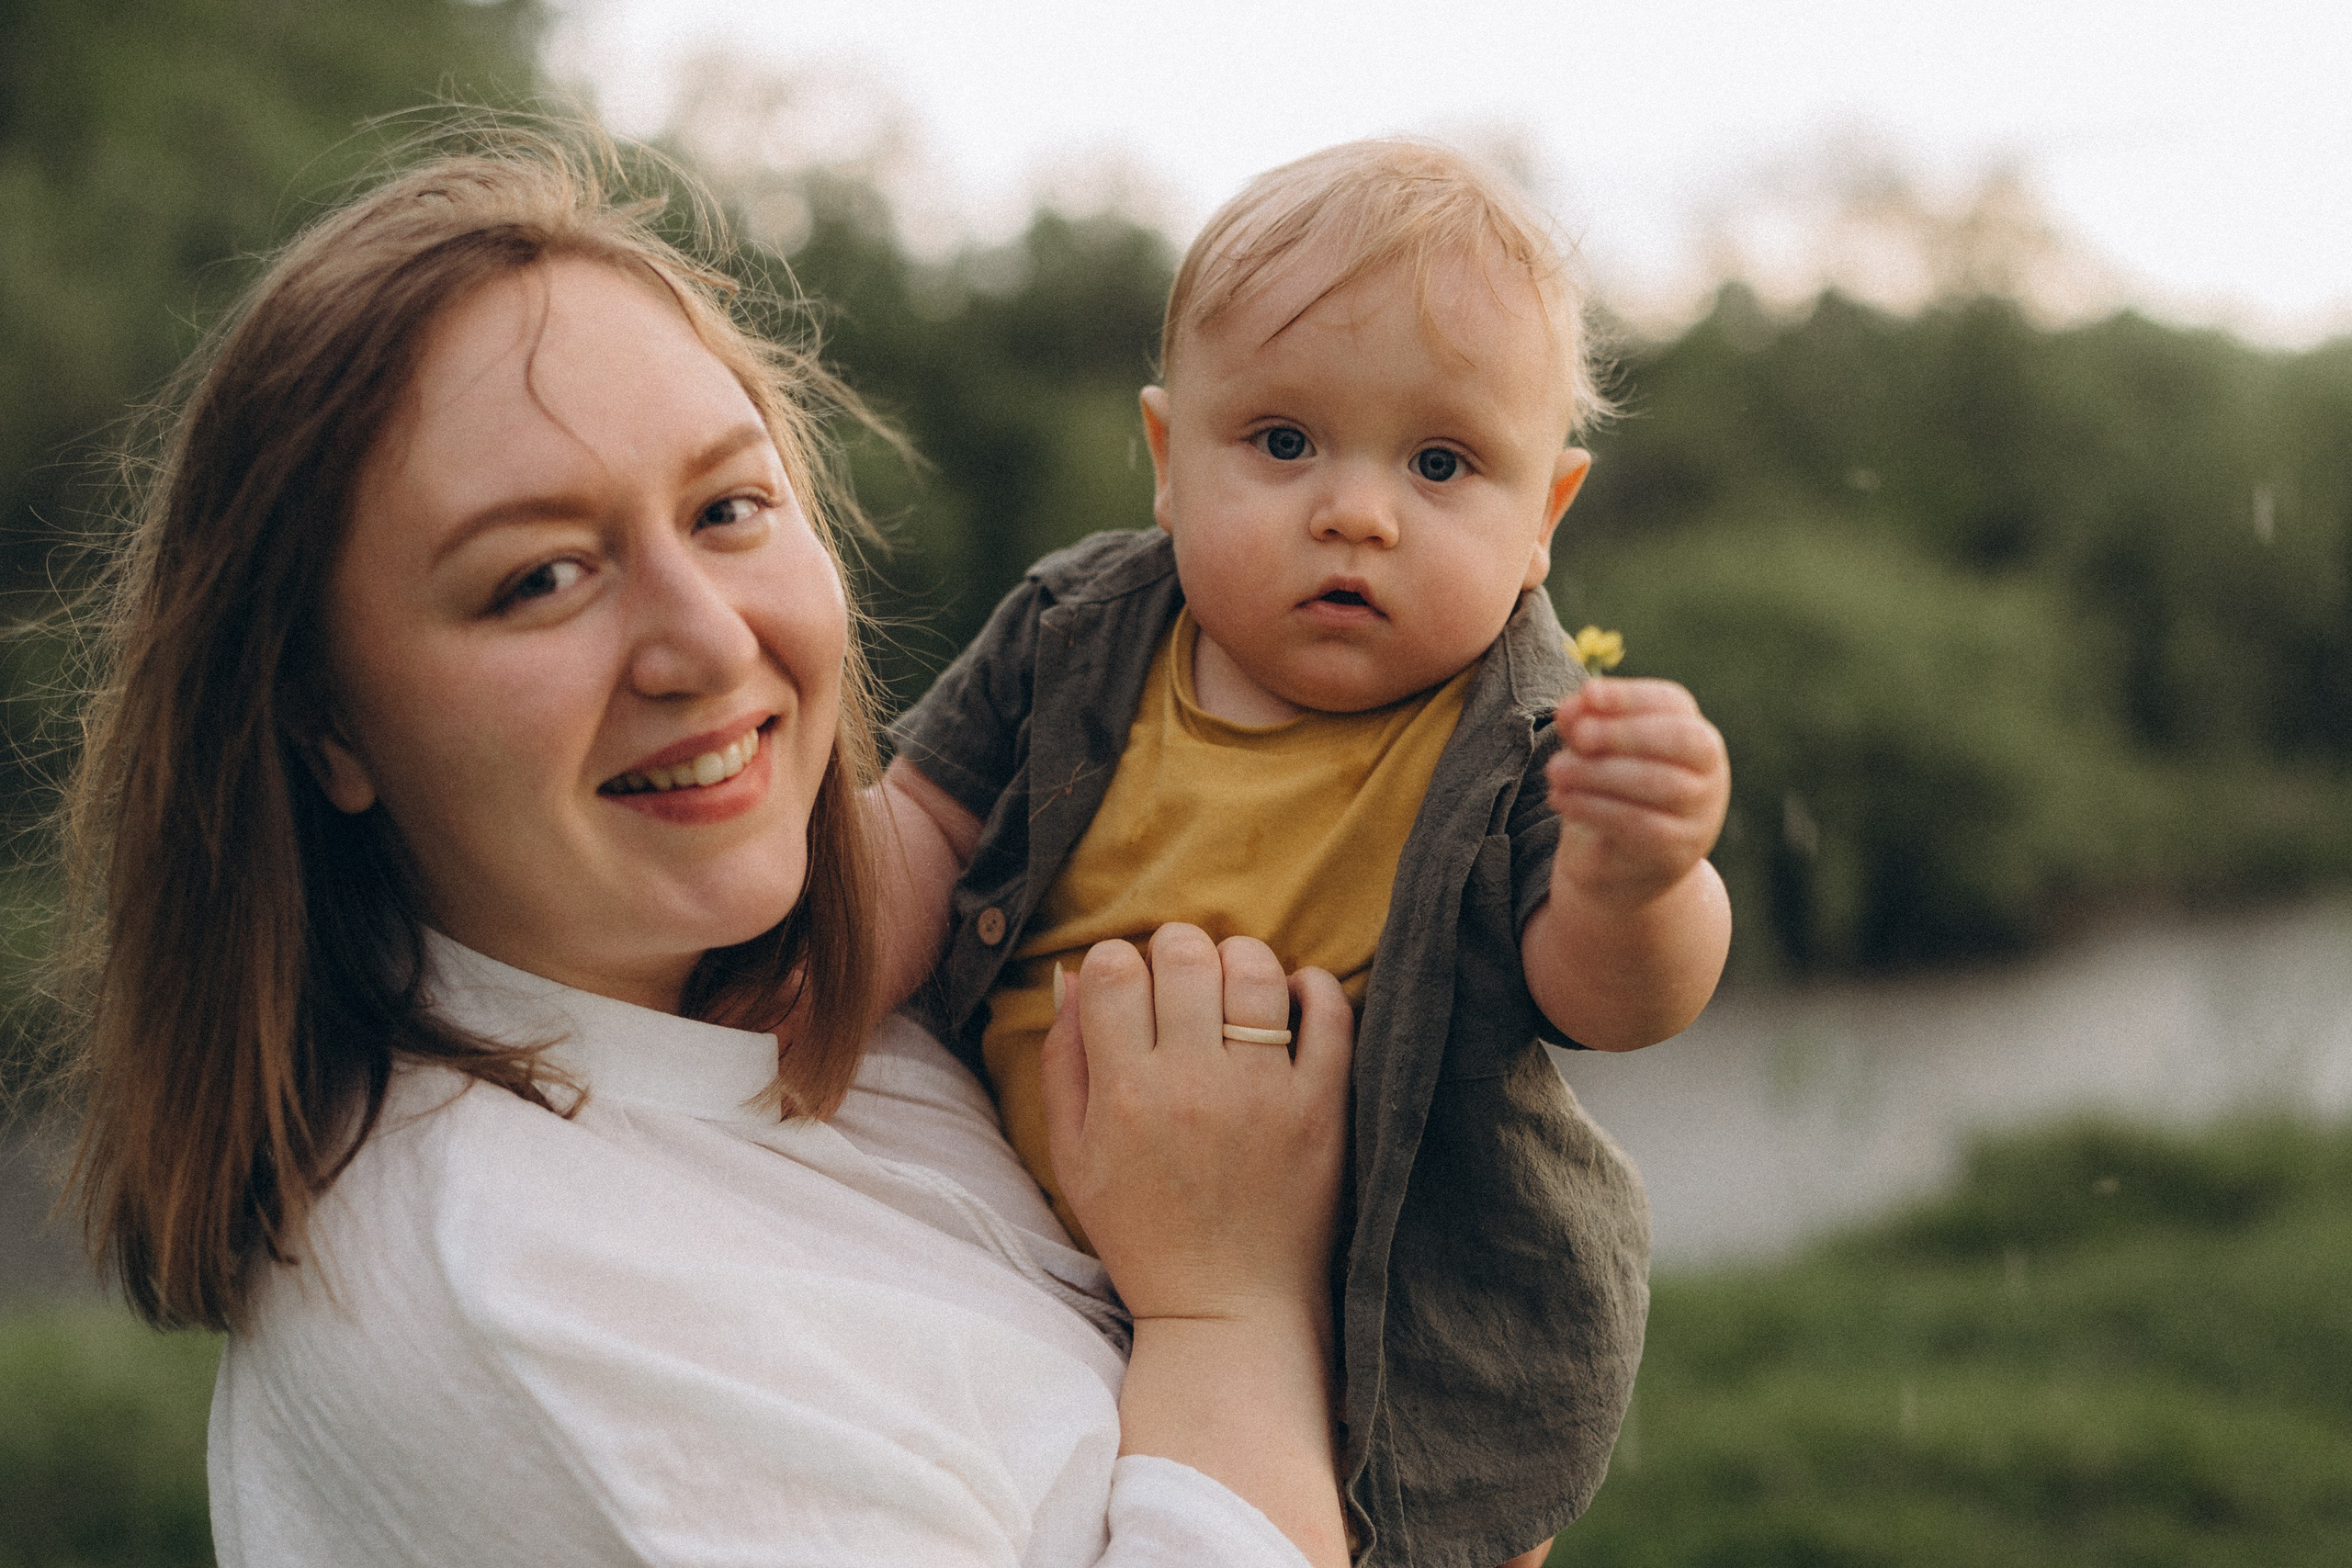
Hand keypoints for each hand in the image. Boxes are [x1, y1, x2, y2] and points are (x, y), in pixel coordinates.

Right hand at [1038, 924, 1352, 1326]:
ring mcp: (1263, 1094)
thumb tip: (1073, 977)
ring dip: (1241, 958)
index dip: (1117, 959)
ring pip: (1256, 971)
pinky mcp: (1322, 1108)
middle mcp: (1192, 1085)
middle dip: (1176, 947)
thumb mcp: (1074, 1159)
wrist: (1227, 1309)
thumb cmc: (1143, 1234)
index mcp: (1124, 1095)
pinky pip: (1330, 1014)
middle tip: (1181, 974)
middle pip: (1184, 956)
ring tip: (1234, 982)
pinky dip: (1313, 987)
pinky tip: (1294, 996)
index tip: (1128, 981)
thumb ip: (1064, 1063)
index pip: (1115, 971)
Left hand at [1546, 676, 1728, 911]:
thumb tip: (1570, 707)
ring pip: (1660, 783)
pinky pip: (1642, 824)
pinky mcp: (1679, 849)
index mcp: (1693, 733)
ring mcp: (1700, 812)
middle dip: (1625, 732)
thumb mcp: (1596, 755)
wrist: (1623, 867)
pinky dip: (1596, 808)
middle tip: (1579, 736)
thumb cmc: (1612, 793)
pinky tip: (1561, 798)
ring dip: (1601, 773)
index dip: (1631, 695)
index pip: (1673, 702)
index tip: (1588, 693)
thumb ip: (1585, 727)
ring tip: (1555, 771)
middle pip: (1680, 739)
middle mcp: (1708, 770)